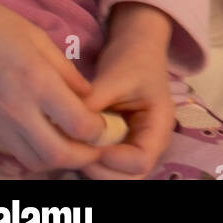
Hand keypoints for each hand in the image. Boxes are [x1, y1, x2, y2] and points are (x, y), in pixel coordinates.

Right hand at [0, 0, 106, 171]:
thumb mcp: (36, 36)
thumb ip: (65, 70)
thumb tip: (88, 96)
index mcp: (36, 81)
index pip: (79, 124)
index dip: (100, 131)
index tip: (108, 125)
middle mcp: (16, 109)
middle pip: (57, 155)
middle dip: (84, 157)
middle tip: (97, 146)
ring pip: (33, 161)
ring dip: (58, 160)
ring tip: (73, 144)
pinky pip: (12, 154)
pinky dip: (33, 156)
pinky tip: (44, 139)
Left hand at [80, 3, 174, 179]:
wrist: (136, 44)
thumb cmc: (132, 57)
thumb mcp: (114, 76)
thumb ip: (93, 103)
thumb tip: (63, 125)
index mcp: (158, 125)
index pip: (141, 160)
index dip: (115, 160)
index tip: (91, 144)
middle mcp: (149, 142)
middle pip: (129, 178)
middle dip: (101, 171)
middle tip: (77, 152)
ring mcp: (134, 145)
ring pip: (115, 176)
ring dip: (93, 170)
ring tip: (73, 148)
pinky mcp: (118, 144)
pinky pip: (105, 165)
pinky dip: (89, 162)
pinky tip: (73, 147)